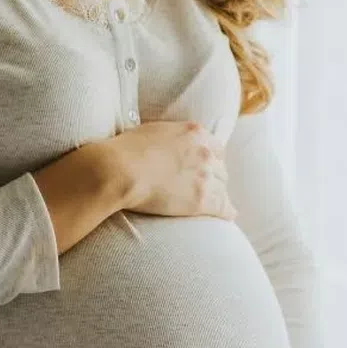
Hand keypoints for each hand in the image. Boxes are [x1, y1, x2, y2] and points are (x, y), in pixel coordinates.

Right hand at [100, 120, 235, 220]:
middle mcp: (205, 153)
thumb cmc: (126, 150)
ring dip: (218, 195)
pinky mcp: (202, 200)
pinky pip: (224, 208)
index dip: (212, 160)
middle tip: (206, 187)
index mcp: (195, 133)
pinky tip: (227, 215)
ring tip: (215, 204)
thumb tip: (168, 144)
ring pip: (222, 188)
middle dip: (214, 178)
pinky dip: (226, 212)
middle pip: (221, 168)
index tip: (207, 168)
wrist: (120, 170)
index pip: (216, 148)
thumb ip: (171, 138)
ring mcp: (205, 177)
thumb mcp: (154, 132)